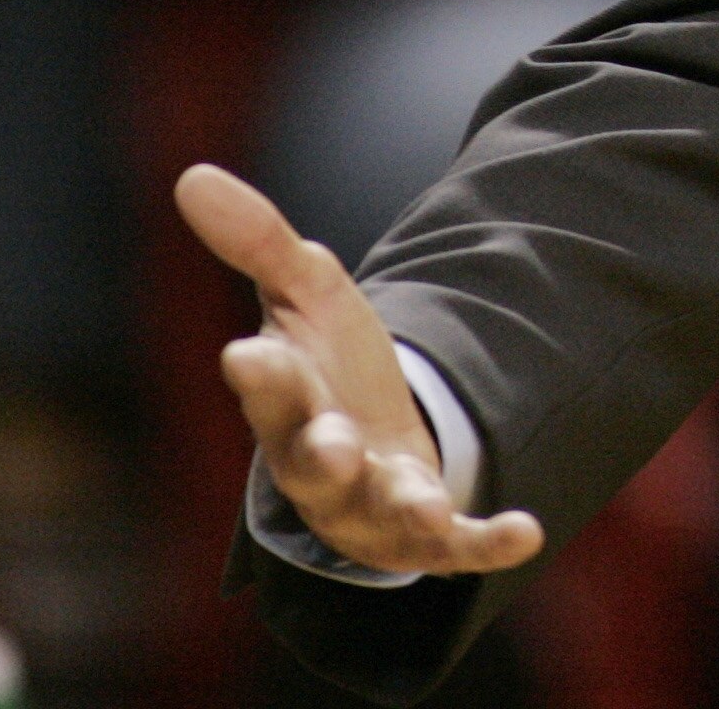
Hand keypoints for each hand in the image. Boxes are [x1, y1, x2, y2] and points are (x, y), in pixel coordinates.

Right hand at [175, 165, 543, 577]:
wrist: (369, 442)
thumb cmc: (325, 366)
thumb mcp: (302, 292)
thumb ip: (258, 241)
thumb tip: (192, 174)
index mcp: (286, 404)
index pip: (268, 387)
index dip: (262, 373)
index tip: (249, 351)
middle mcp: (321, 464)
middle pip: (314, 462)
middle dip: (323, 454)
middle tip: (335, 446)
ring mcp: (372, 504)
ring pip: (381, 512)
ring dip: (403, 507)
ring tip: (426, 505)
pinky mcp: (426, 531)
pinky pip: (456, 545)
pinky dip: (486, 542)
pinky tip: (526, 533)